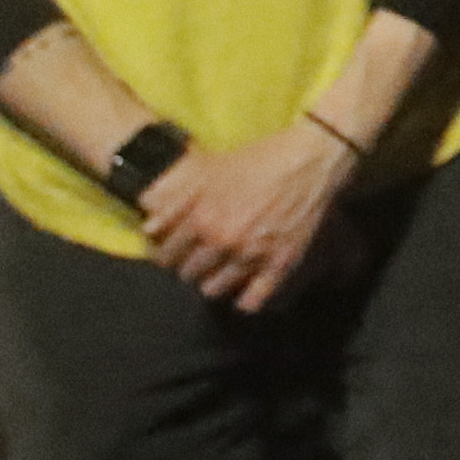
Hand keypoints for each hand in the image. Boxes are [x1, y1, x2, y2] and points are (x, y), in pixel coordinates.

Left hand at [139, 122, 356, 311]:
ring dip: (214, 282)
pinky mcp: (280, 264)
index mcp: (203, 217)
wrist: (310, 160)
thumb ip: (177, 200)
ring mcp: (252, 255)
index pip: (167, 256)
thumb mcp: (213, 171)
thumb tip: (149, 228)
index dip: (168, 254)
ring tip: (220, 273)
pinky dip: (245, 299)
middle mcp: (223, 240)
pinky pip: (253, 300)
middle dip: (190, 267)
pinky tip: (245, 290)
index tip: (174, 253)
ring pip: (215, 290)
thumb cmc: (260, 159)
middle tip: (199, 260)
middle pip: (188, 275)